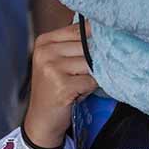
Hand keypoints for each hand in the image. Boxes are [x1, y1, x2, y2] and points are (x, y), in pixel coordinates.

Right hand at [24, 24, 97, 148]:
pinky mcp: (62, 85)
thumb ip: (76, 44)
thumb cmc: (56, 88)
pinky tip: (79, 93)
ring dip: (93, 75)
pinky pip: (92, 80)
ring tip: (81, 83)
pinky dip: (91, 87)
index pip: (79, 29)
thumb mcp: (59, 61)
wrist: (42, 119)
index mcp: (44, 42)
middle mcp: (46, 52)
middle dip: (95, 59)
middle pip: (87, 46)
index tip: (105, 42)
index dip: (96, 36)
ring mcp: (52, 68)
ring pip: (91, 62)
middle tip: (87, 72)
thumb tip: (106, 29)